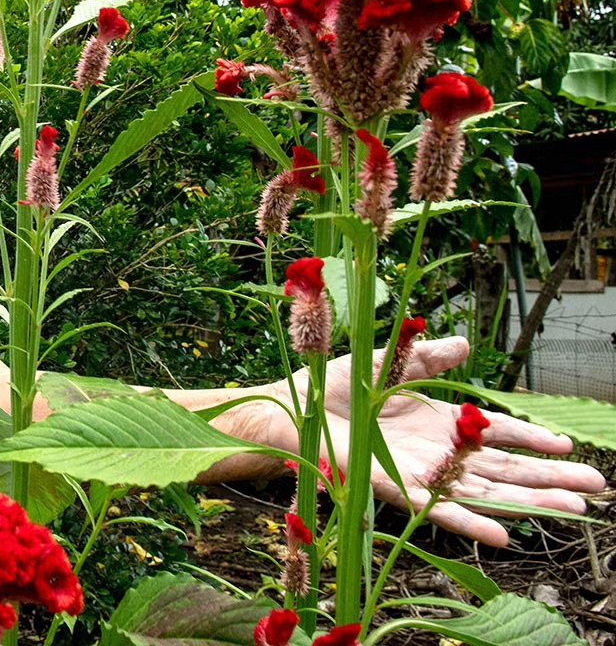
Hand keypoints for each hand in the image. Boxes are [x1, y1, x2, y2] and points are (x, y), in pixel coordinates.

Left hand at [301, 337, 606, 545]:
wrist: (295, 405)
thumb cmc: (337, 386)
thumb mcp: (392, 361)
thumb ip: (429, 356)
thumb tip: (465, 343)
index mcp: (439, 422)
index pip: (498, 433)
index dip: (532, 440)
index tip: (568, 446)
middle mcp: (437, 452)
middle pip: (504, 469)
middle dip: (550, 479)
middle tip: (596, 488)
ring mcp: (421, 473)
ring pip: (485, 494)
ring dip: (529, 504)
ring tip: (574, 511)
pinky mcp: (397, 488)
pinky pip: (441, 510)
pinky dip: (472, 523)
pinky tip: (504, 536)